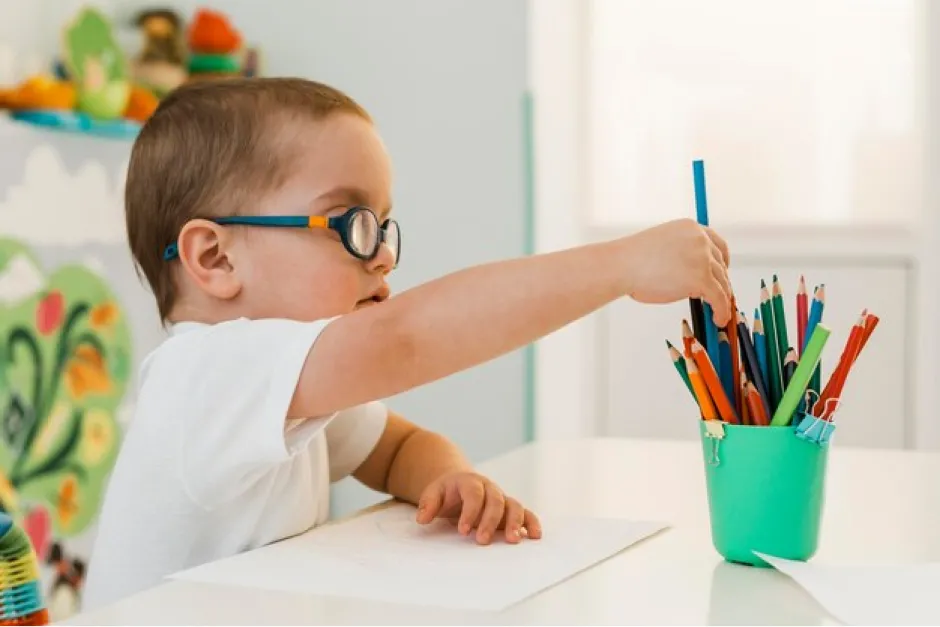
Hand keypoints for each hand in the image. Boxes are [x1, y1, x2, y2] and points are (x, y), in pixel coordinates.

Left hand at [415, 471, 541, 544]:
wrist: (458, 483)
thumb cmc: (445, 493)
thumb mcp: (432, 494)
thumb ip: (428, 504)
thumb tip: (423, 518)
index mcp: (470, 482)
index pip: (473, 494)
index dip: (470, 512)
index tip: (462, 530)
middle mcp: (489, 488)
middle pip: (495, 501)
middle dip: (490, 521)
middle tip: (482, 541)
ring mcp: (501, 497)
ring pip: (513, 505)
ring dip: (515, 522)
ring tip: (512, 541)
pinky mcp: (510, 509)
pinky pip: (525, 513)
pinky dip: (531, 522)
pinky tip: (534, 535)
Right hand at [618, 219, 732, 324]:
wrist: (622, 265)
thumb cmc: (632, 259)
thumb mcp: (662, 244)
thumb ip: (681, 252)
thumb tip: (689, 273)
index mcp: (691, 228)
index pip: (717, 244)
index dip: (722, 261)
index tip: (722, 271)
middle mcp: (700, 239)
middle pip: (721, 264)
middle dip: (721, 282)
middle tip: (718, 296)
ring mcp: (703, 258)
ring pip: (722, 282)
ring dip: (723, 299)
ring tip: (720, 312)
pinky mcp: (701, 278)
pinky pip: (719, 298)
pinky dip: (722, 310)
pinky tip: (718, 318)